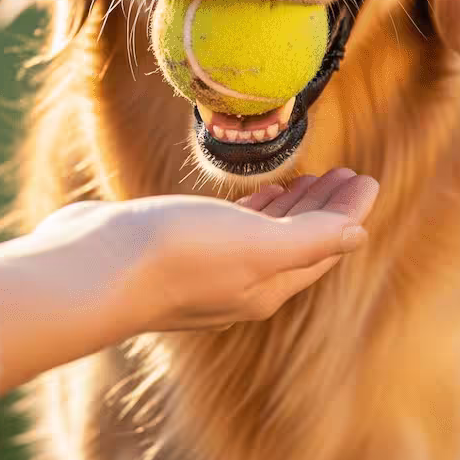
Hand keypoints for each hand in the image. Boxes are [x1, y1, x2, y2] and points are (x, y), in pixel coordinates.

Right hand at [0, 168, 378, 393]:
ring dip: (293, 207)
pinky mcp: (177, 247)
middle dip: (326, 208)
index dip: (349, 214)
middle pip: (300, 241)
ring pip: (267, 235)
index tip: (367, 180)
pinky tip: (258, 193)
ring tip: (309, 179)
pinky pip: (232, 227)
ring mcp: (208, 267)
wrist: (93, 267)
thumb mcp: (256, 243)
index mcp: (268, 285)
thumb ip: (311, 239)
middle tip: (345, 173)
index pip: (325, 247)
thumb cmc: (177, 252)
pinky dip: (255, 209)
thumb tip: (358, 235)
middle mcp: (242, 282)